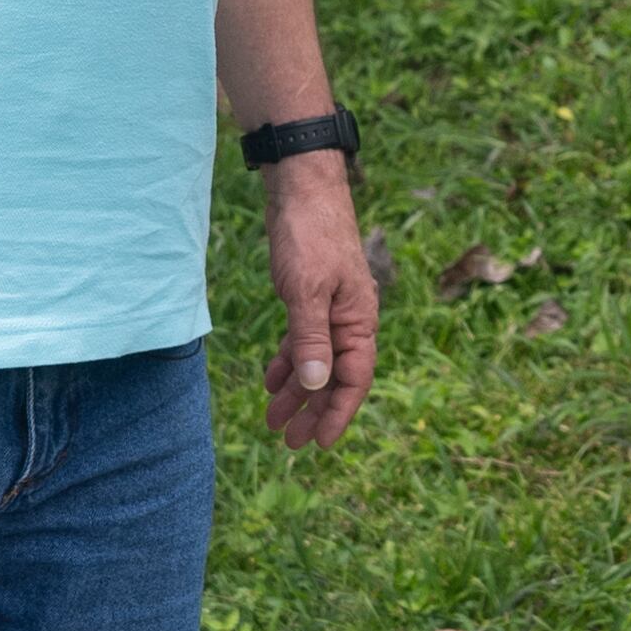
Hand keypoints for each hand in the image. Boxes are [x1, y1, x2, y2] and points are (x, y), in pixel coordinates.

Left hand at [258, 154, 374, 446]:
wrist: (302, 187)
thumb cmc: (309, 236)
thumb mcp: (305, 292)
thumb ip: (310, 340)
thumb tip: (315, 386)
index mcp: (358, 319)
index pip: (354, 378)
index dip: (337, 413)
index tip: (318, 443)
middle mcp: (350, 318)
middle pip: (335, 376)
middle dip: (313, 410)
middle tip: (288, 442)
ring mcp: (331, 308)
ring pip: (316, 361)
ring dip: (296, 391)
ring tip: (273, 420)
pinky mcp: (311, 296)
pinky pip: (303, 340)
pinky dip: (288, 361)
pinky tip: (272, 380)